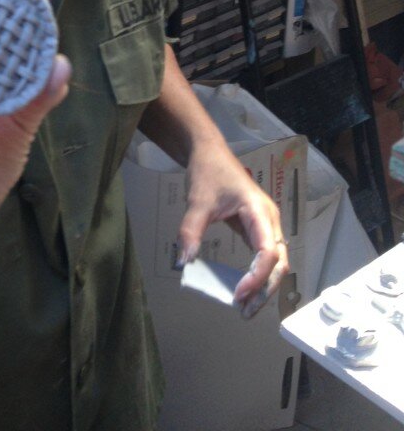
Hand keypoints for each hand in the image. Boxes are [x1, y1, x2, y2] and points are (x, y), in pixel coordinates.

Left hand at [179, 144, 288, 318]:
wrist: (209, 152)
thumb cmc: (208, 172)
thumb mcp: (197, 202)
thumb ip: (190, 232)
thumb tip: (184, 263)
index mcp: (259, 212)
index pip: (268, 252)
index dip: (257, 277)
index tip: (238, 293)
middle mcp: (269, 220)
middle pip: (279, 263)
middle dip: (265, 290)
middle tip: (244, 311)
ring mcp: (265, 224)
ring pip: (276, 262)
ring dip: (264, 286)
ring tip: (245, 307)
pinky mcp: (257, 228)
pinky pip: (264, 256)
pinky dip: (258, 275)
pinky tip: (245, 289)